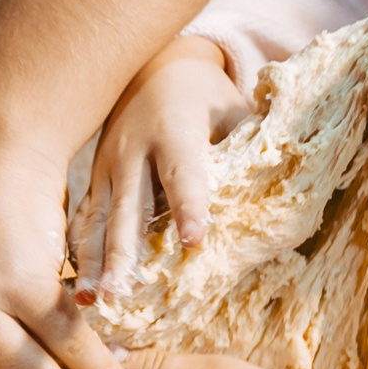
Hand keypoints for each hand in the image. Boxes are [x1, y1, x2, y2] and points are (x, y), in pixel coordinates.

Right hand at [67, 38, 253, 291]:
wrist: (152, 67)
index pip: (183, 172)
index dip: (189, 206)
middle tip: (120, 293)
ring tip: (94, 301)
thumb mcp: (232, 109)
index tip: (195, 240)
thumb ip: (250, 146)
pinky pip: (84, 221)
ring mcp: (107, 167)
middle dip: (122, 254)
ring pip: (98, 221)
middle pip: (129, 209)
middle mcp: (132, 150)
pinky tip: (81, 289)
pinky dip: (80, 254)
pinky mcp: (94, 180)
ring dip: (95, 263)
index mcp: (173, 128)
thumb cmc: (204, 96)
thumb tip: (287, 187)